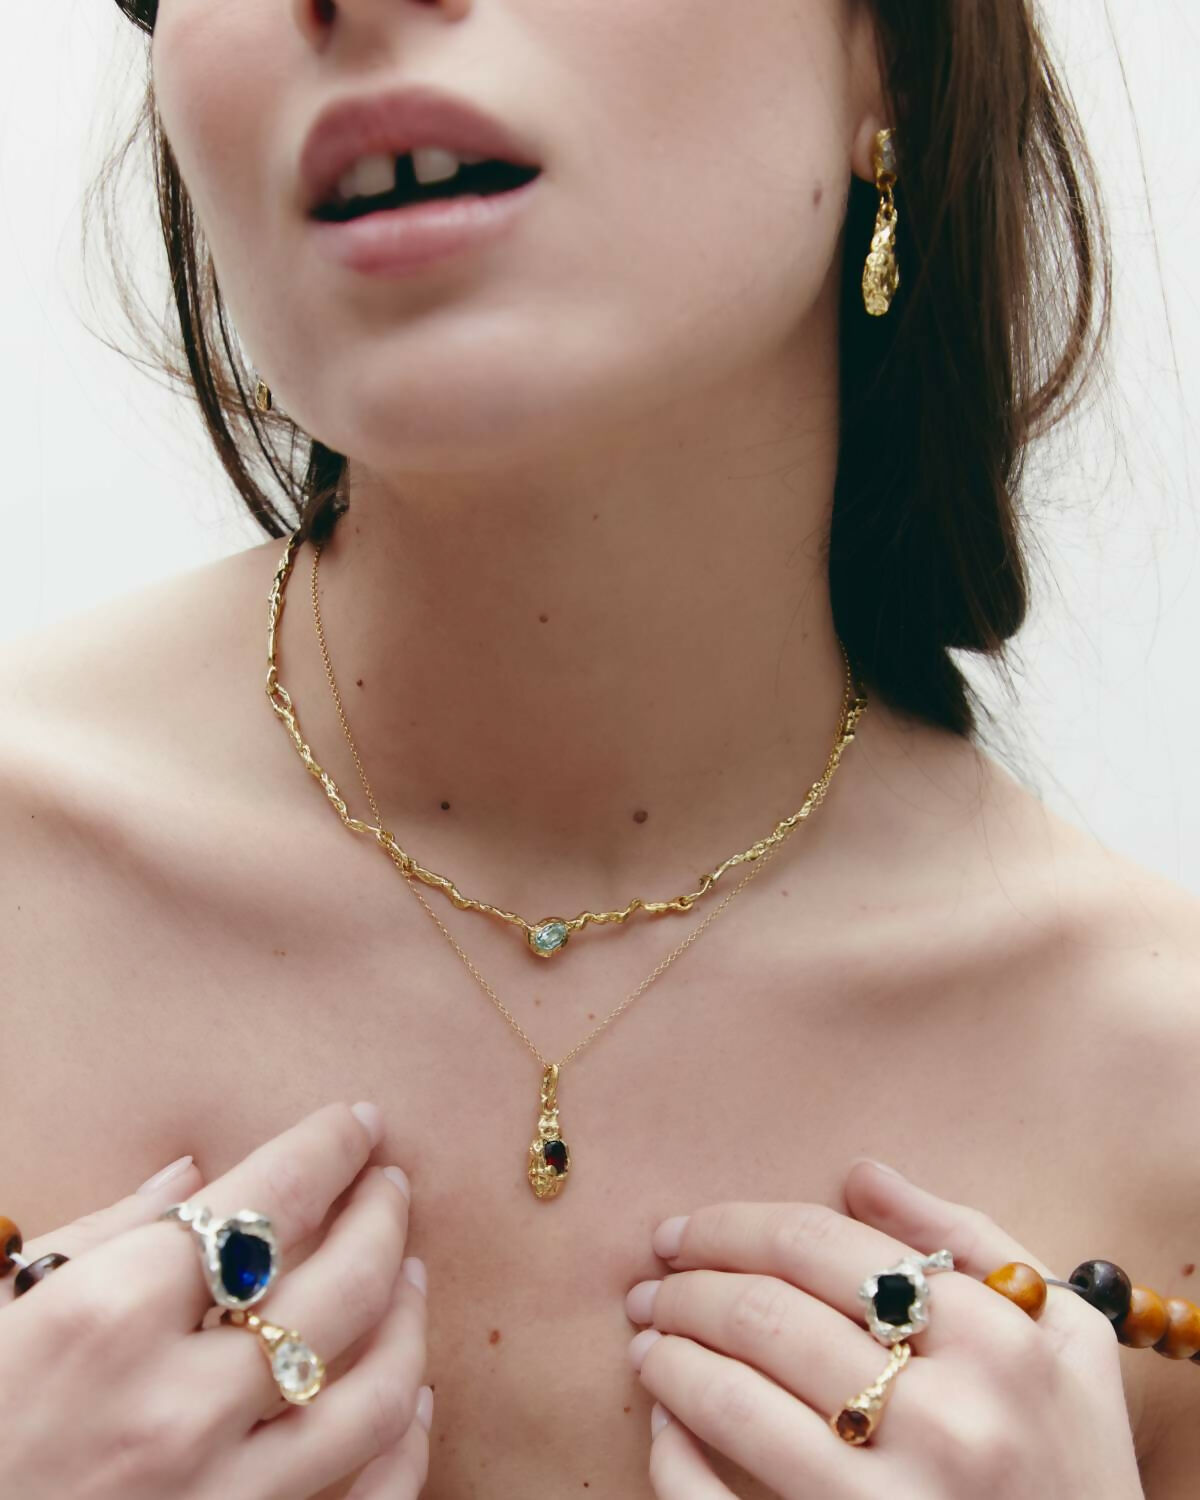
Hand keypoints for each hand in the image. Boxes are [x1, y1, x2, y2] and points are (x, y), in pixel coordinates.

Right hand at [1, 1102, 432, 1499]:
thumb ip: (100, 1238)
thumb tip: (194, 1178)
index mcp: (107, 1321)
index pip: (268, 1203)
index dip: (331, 1147)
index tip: (361, 1122)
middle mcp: (175, 1409)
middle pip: (341, 1288)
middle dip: (383, 1216)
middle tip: (392, 1183)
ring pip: (373, 1397)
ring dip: (408, 1320)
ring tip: (409, 1271)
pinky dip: (406, 1451)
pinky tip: (414, 1399)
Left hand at [625, 1159, 1142, 1498]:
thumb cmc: (1072, 1454)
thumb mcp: (1062, 1332)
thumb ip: (968, 1238)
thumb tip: (859, 1176)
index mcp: (997, 1338)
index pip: (818, 1245)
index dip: (731, 1227)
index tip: (684, 1232)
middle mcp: (951, 1418)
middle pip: (766, 1316)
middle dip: (686, 1288)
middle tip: (650, 1283)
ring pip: (735, 1403)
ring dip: (669, 1357)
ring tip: (647, 1339)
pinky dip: (675, 1458)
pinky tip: (664, 1425)